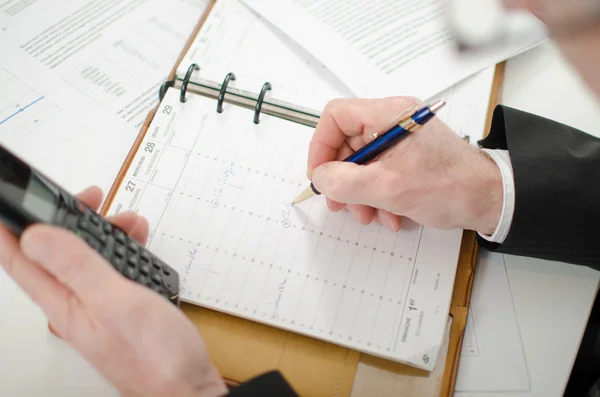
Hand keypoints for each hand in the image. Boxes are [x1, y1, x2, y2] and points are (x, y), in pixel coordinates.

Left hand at [0, 186, 226, 396]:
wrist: (188, 389)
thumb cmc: (155, 356)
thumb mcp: (115, 302)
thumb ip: (77, 266)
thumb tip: (35, 235)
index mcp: (63, 303)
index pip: (20, 260)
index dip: (11, 227)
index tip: (13, 199)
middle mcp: (75, 305)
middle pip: (55, 253)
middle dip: (68, 219)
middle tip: (89, 197)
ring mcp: (99, 307)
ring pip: (88, 259)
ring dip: (102, 232)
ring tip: (128, 220)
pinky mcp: (122, 308)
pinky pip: (112, 270)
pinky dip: (123, 249)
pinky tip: (139, 244)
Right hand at [307, 97, 502, 234]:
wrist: (489, 200)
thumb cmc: (448, 188)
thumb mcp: (387, 188)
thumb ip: (344, 182)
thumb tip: (321, 177)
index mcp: (389, 114)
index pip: (336, 116)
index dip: (321, 146)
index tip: (319, 175)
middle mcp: (394, 120)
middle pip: (347, 143)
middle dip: (343, 179)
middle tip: (340, 205)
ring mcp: (402, 139)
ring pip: (362, 162)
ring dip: (360, 193)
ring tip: (370, 216)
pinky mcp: (409, 156)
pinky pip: (379, 172)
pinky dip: (377, 195)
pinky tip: (389, 216)